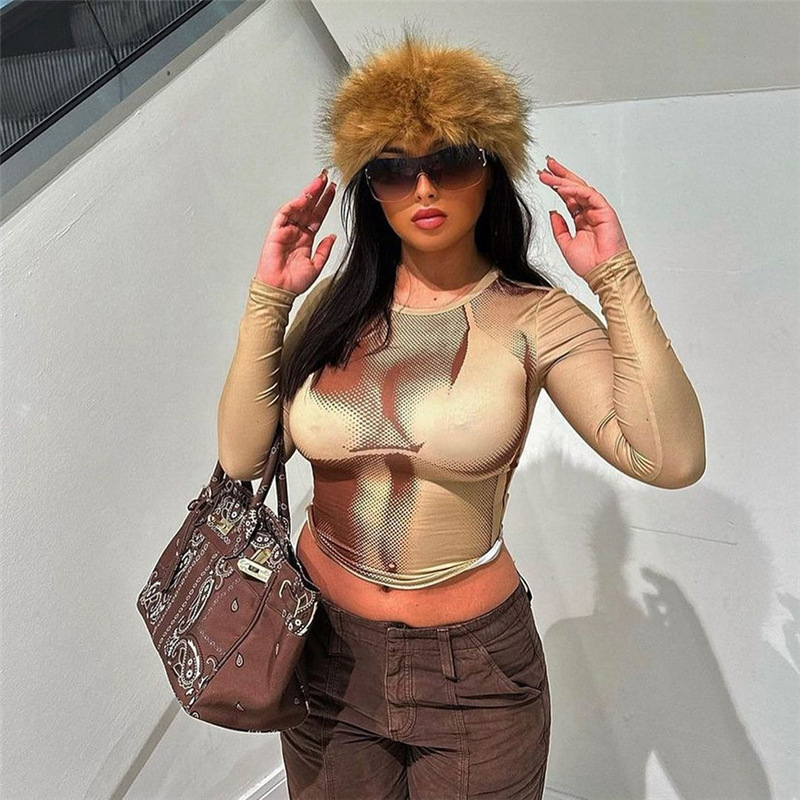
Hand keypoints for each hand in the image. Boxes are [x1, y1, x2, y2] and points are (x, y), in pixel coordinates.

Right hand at [254, 169, 336, 293]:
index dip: (325, 203)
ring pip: (298, 207)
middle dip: (317, 192)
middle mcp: (296, 232)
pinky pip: (284, 214)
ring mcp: (286, 231)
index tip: (333, 190)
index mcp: (306, 239)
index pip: (317, 216)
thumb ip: (324, 250)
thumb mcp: (317, 265)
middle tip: (326, 177)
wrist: (281, 290)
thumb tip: (333, 236)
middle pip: (309, 207)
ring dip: (308, 194)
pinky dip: (294, 205)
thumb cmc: (294, 282)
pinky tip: (304, 198)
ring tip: (318, 182)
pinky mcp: (276, 232)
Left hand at [538, 155, 629, 278]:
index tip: (544, 177)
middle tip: (547, 166)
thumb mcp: (566, 244)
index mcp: (581, 220)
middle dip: (560, 176)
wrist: (602, 272)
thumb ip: (559, 228)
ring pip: (580, 189)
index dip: (556, 186)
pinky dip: (575, 191)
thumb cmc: (589, 263)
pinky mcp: (605, 211)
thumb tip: (553, 212)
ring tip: (549, 175)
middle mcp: (590, 213)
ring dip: (564, 181)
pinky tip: (562, 188)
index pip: (568, 198)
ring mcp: (598, 211)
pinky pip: (589, 196)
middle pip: (574, 188)